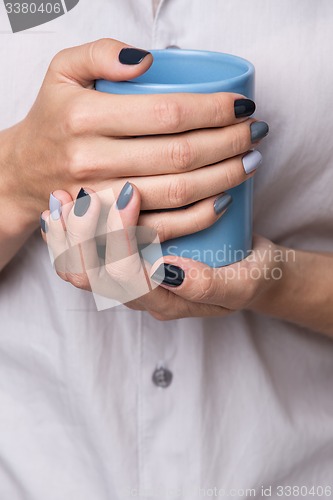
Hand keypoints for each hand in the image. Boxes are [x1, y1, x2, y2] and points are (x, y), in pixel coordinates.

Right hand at [5, 38, 266, 227]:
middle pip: (180, 155)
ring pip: (177, 192)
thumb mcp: (63, 72)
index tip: (241, 105)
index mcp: (84, 118)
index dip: (213, 110)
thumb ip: (100, 53)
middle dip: (230, 143)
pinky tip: (224, 200)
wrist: (25, 173)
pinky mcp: (109, 227)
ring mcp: (102, 201)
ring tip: (251, 161)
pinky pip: (163, 228)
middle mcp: (92, 162)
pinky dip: (199, 217)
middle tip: (255, 132)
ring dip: (225, 178)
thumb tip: (148, 60)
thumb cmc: (54, 119)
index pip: (166, 113)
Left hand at [40, 182, 278, 319]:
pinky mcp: (129, 261)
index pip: (127, 278)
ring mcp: (131, 279)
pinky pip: (87, 253)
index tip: (130, 194)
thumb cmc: (249, 278)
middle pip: (92, 276)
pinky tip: (64, 205)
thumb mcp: (241, 284)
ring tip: (59, 197)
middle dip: (79, 235)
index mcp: (165, 302)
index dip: (121, 237)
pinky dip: (71, 231)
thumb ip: (208, 285)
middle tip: (75, 196)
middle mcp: (140, 295)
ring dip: (66, 234)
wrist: (253, 275)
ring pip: (81, 267)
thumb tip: (168, 271)